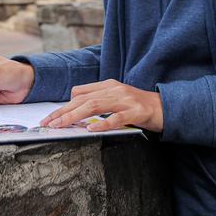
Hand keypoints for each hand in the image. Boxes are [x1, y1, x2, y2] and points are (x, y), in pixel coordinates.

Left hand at [41, 79, 163, 132]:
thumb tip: (75, 103)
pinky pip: (117, 117)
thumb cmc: (139, 106)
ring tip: (62, 126)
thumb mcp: (116, 98)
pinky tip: (92, 130)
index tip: (50, 118)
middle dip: (63, 112)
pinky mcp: (136, 111)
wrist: (166, 107)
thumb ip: (98, 98)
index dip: (63, 106)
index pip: (79, 94)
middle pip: (83, 100)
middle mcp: (114, 90)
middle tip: (49, 124)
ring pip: (95, 106)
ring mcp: (125, 100)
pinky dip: (103, 123)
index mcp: (108, 86)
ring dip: (75, 117)